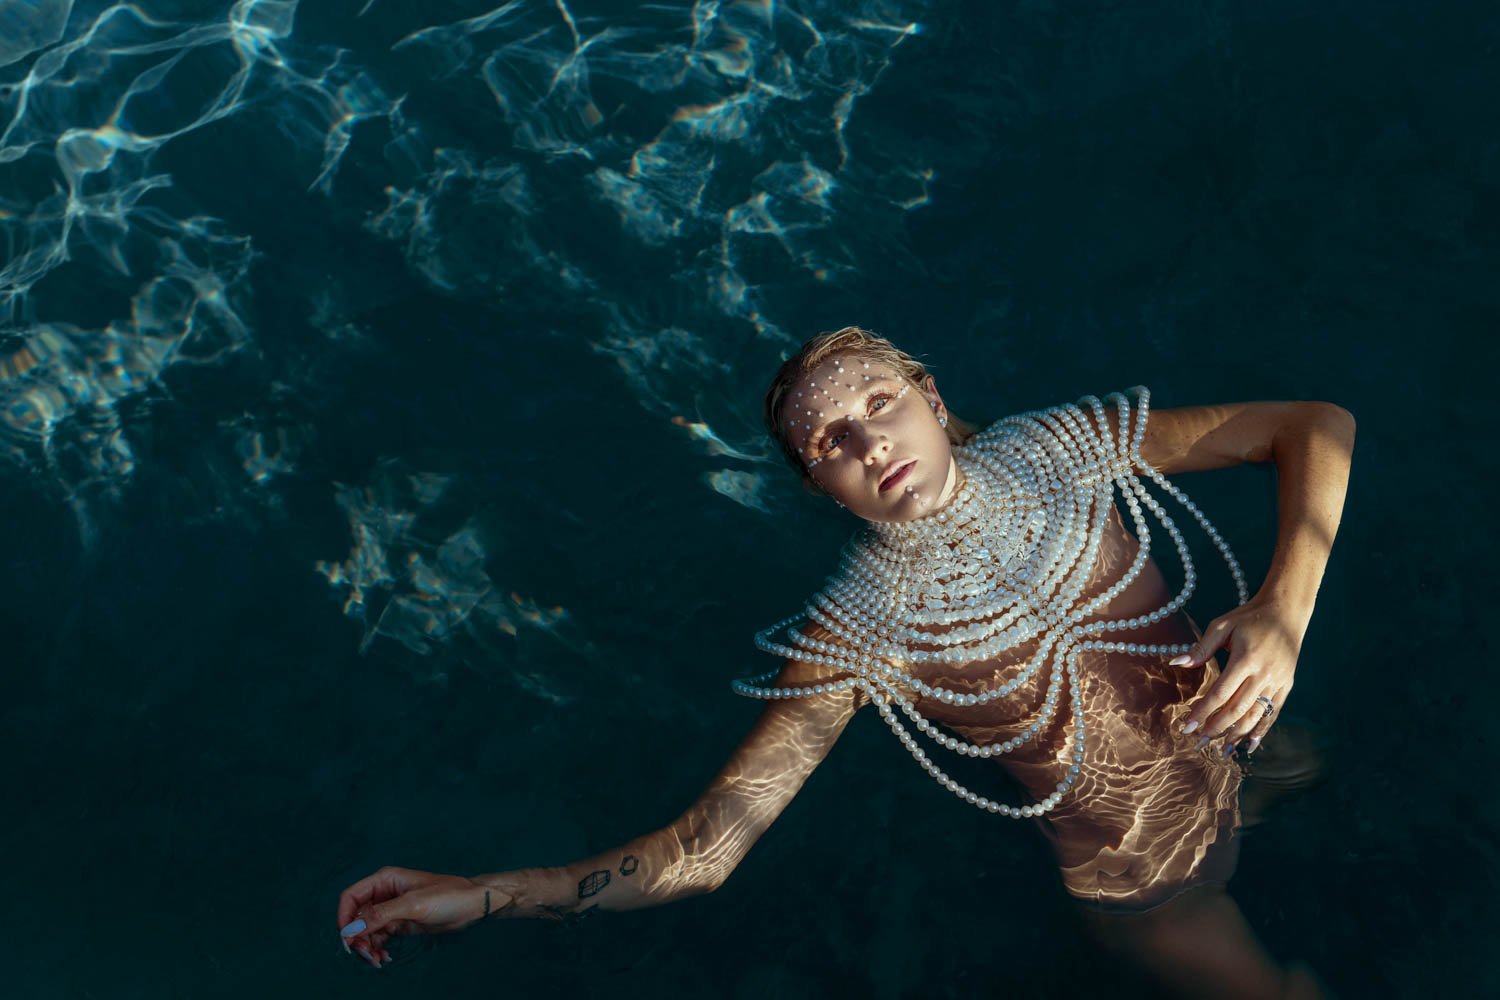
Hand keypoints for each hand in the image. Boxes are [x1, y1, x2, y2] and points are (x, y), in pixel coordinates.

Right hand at [336, 866, 502, 967]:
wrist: (471, 906)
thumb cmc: (447, 895)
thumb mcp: (412, 905)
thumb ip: (381, 915)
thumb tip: (352, 928)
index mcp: (384, 880)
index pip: (351, 897)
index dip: (344, 917)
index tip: (347, 938)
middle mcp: (384, 894)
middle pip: (356, 917)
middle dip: (357, 937)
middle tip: (366, 954)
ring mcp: (391, 910)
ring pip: (366, 930)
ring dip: (366, 946)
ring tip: (377, 960)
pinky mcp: (399, 924)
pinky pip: (379, 938)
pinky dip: (377, 948)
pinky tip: (384, 958)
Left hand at [1170, 595, 1307, 754]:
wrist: (1286, 611)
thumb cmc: (1249, 617)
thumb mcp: (1222, 625)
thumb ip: (1201, 647)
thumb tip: (1176, 663)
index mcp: (1245, 658)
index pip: (1220, 693)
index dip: (1202, 712)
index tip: (1186, 727)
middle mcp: (1263, 674)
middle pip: (1237, 709)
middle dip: (1216, 728)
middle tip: (1198, 742)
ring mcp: (1277, 681)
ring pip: (1255, 715)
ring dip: (1236, 734)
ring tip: (1220, 749)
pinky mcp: (1286, 685)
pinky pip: (1272, 713)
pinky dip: (1261, 730)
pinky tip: (1248, 745)